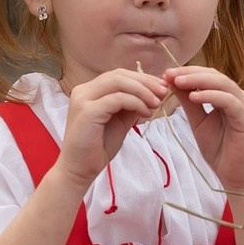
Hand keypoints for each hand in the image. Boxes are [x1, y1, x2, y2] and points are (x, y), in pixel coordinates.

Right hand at [57, 67, 166, 183]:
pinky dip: (135, 102)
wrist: (79, 169)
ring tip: (157, 103)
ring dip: (142, 91)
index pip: (119, 75)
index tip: (162, 87)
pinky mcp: (87, 111)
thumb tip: (152, 94)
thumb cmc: (98, 147)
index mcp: (90, 91)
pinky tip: (146, 112)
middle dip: (145, 81)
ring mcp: (83, 99)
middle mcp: (83, 91)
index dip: (142, 78)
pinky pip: (117, 99)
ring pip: (118, 83)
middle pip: (119, 75)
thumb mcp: (120, 122)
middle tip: (164, 92)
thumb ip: (131, 106)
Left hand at [167, 66, 243, 197]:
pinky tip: (194, 97)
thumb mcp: (198, 122)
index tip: (166, 74)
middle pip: (214, 75)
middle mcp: (237, 98)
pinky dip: (211, 96)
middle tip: (169, 74)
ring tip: (178, 82)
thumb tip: (173, 82)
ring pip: (222, 84)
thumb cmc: (220, 151)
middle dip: (190, 73)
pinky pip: (229, 101)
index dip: (187, 73)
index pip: (207, 76)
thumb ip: (189, 103)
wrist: (235, 176)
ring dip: (198, 81)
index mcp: (226, 97)